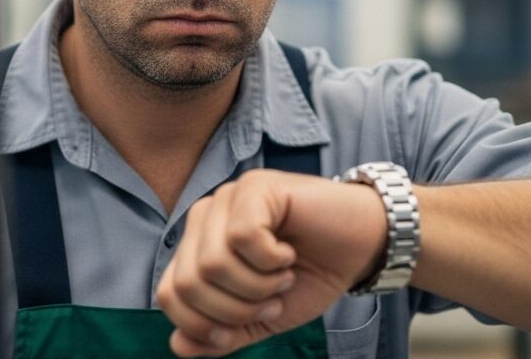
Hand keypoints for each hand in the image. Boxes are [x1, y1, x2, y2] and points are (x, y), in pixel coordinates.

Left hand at [154, 168, 386, 356]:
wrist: (362, 247)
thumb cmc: (312, 275)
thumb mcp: (262, 319)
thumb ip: (221, 335)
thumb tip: (178, 345)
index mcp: (197, 246)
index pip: (169, 293)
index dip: (203, 324)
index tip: (244, 325)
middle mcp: (205, 217)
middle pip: (187, 282)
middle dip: (234, 309)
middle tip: (271, 301)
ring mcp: (228, 197)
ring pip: (212, 262)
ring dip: (257, 285)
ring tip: (282, 276)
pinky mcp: (255, 187)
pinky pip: (242, 237)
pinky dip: (271, 260)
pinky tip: (288, 253)